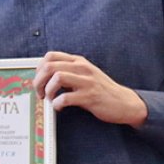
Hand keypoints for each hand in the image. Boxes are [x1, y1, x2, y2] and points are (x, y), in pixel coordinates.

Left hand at [33, 51, 147, 126]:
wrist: (124, 102)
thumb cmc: (101, 90)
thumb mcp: (84, 75)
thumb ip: (68, 73)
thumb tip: (44, 77)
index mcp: (78, 62)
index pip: (50, 56)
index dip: (39, 68)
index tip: (39, 80)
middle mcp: (82, 68)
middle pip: (50, 66)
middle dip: (39, 81)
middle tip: (40, 93)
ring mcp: (87, 81)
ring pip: (57, 78)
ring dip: (48, 90)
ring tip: (50, 99)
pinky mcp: (90, 96)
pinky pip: (66, 97)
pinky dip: (58, 104)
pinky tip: (59, 107)